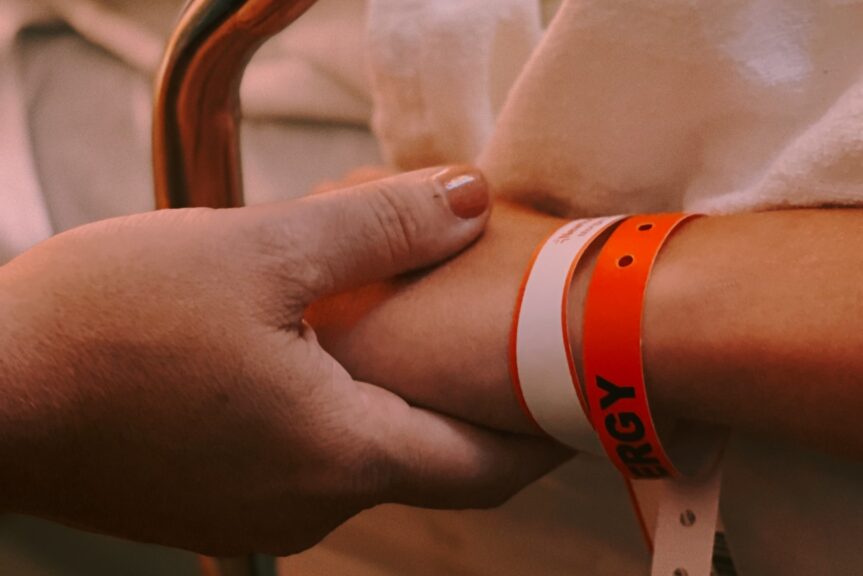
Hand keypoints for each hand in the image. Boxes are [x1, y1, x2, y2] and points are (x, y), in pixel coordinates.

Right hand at [0, 167, 564, 555]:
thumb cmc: (107, 325)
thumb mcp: (258, 252)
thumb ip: (380, 231)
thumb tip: (469, 199)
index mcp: (340, 456)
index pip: (482, 468)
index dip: (540, 437)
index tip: (580, 403)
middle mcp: (310, 504)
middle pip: (430, 469)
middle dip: (481, 420)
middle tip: (515, 361)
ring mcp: (257, 509)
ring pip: (367, 462)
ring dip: (405, 411)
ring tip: (428, 345)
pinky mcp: (211, 498)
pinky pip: (308, 461)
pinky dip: (343, 418)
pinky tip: (330, 362)